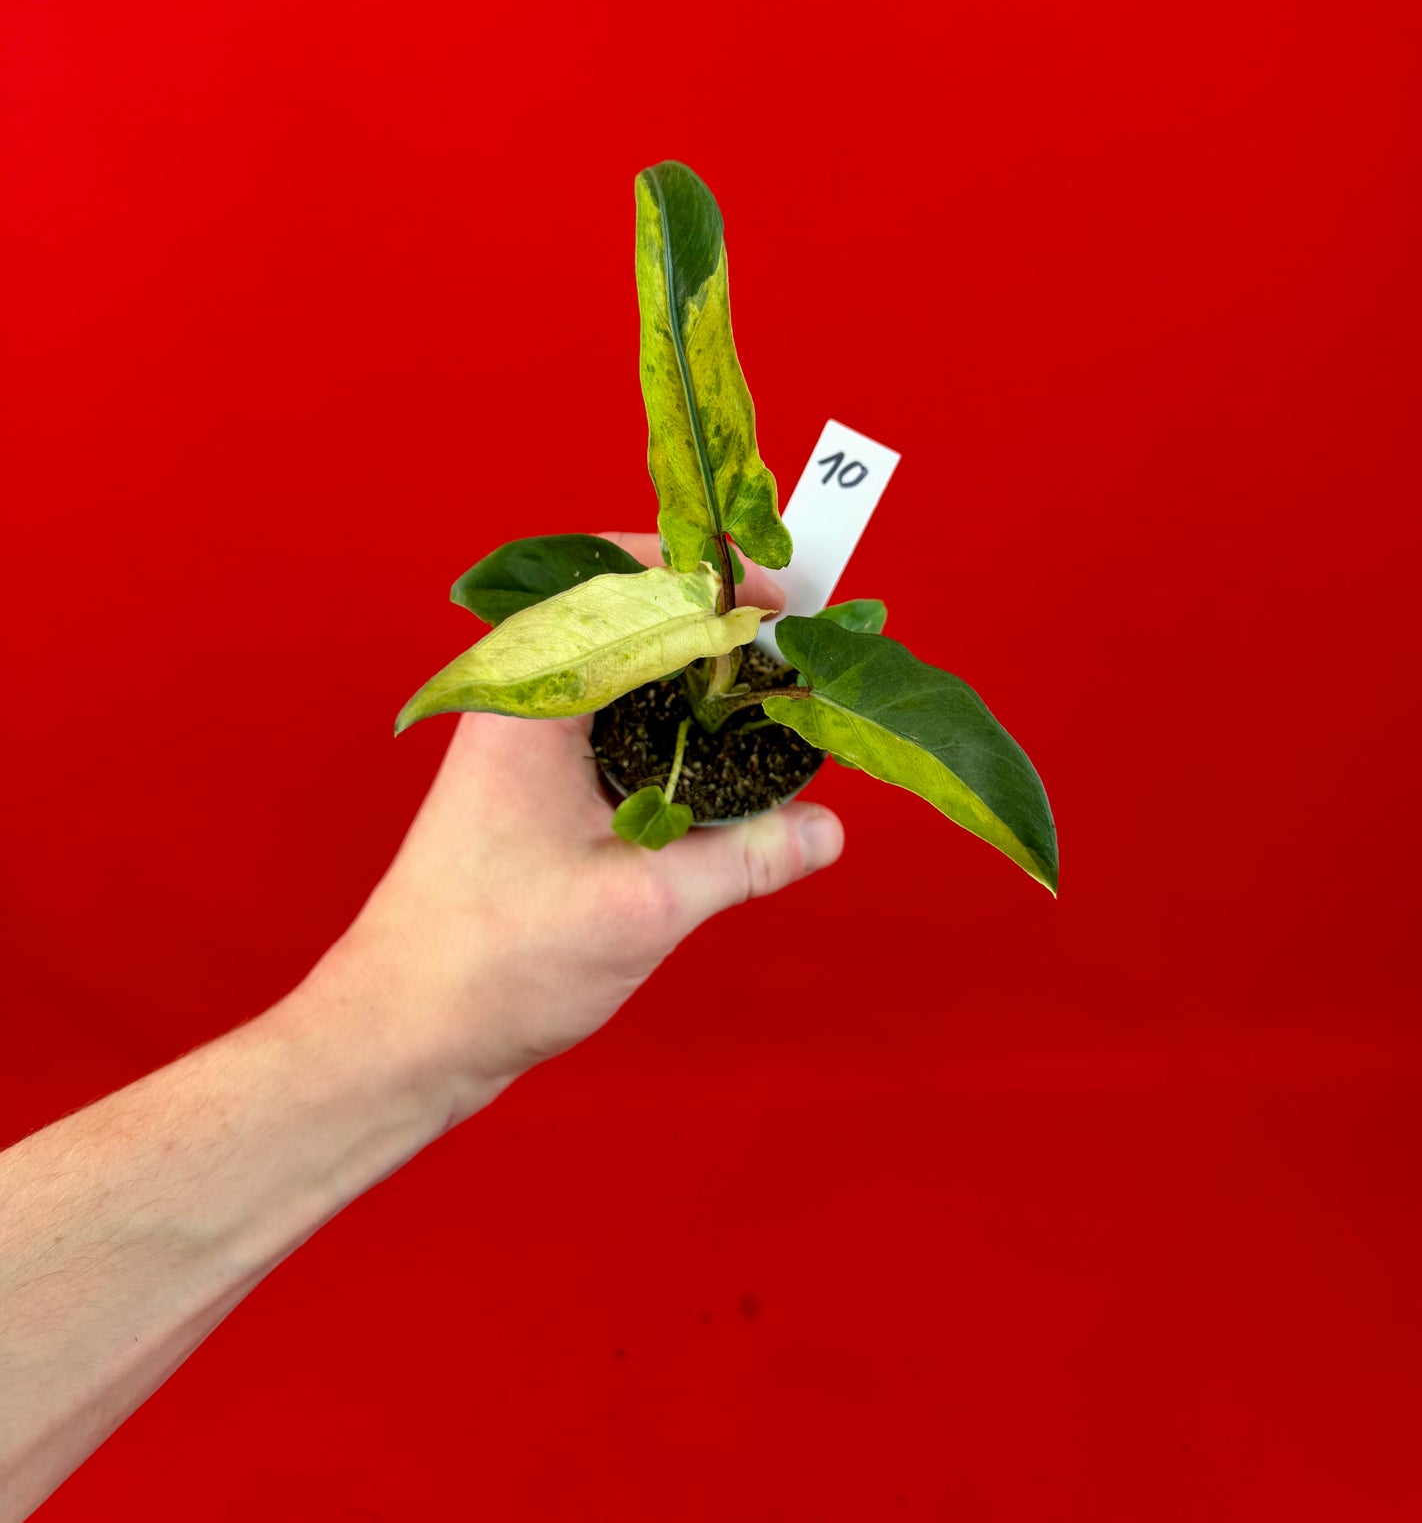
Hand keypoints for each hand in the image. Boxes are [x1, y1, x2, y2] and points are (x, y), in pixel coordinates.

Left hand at [304, 534, 844, 1116]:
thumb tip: (825, 827)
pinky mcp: (537, 784)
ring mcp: (527, 742)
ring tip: (773, 701)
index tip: (787, 604)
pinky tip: (724, 762)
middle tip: (795, 654)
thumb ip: (743, 857)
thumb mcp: (642, 905)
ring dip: (698, 677)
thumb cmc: (492, 962)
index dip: (714, 582)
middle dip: (717, 625)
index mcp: (532, 697)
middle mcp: (524, 700)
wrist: (402, 1033)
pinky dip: (674, 726)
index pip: (630, 586)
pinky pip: (617, 723)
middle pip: (632, 617)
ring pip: (627, 672)